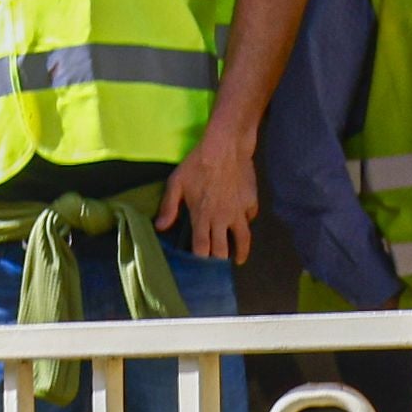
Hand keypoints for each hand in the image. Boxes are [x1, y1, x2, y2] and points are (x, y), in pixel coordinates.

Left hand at [158, 126, 259, 265]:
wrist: (226, 146)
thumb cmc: (197, 164)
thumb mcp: (176, 183)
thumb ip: (169, 207)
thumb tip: (160, 228)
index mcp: (202, 218)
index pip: (202, 249)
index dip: (200, 260)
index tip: (199, 265)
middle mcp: (222, 220)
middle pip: (222, 251)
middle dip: (218, 261)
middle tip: (216, 265)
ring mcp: (239, 213)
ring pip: (243, 240)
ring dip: (241, 253)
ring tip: (238, 260)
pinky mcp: (251, 202)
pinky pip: (250, 219)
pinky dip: (246, 223)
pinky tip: (244, 224)